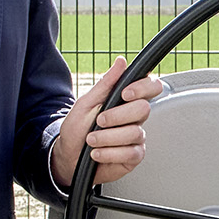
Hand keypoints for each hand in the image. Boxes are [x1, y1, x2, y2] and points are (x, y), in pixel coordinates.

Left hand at [49, 56, 164, 187]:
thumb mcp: (86, 103)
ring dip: (106, 137)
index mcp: (126, 101)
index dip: (143, 88)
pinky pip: (130, 153)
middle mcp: (135, 118)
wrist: (68, 157)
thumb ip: (106, 83)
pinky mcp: (134, 156)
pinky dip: (109, 153)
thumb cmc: (77, 129)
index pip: (151, 87)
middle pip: (143, 109)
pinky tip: (97, 153)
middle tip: (99, 121)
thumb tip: (121, 61)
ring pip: (134, 133)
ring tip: (91, 140)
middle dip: (116, 115)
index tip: (125, 94)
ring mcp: (136, 137)